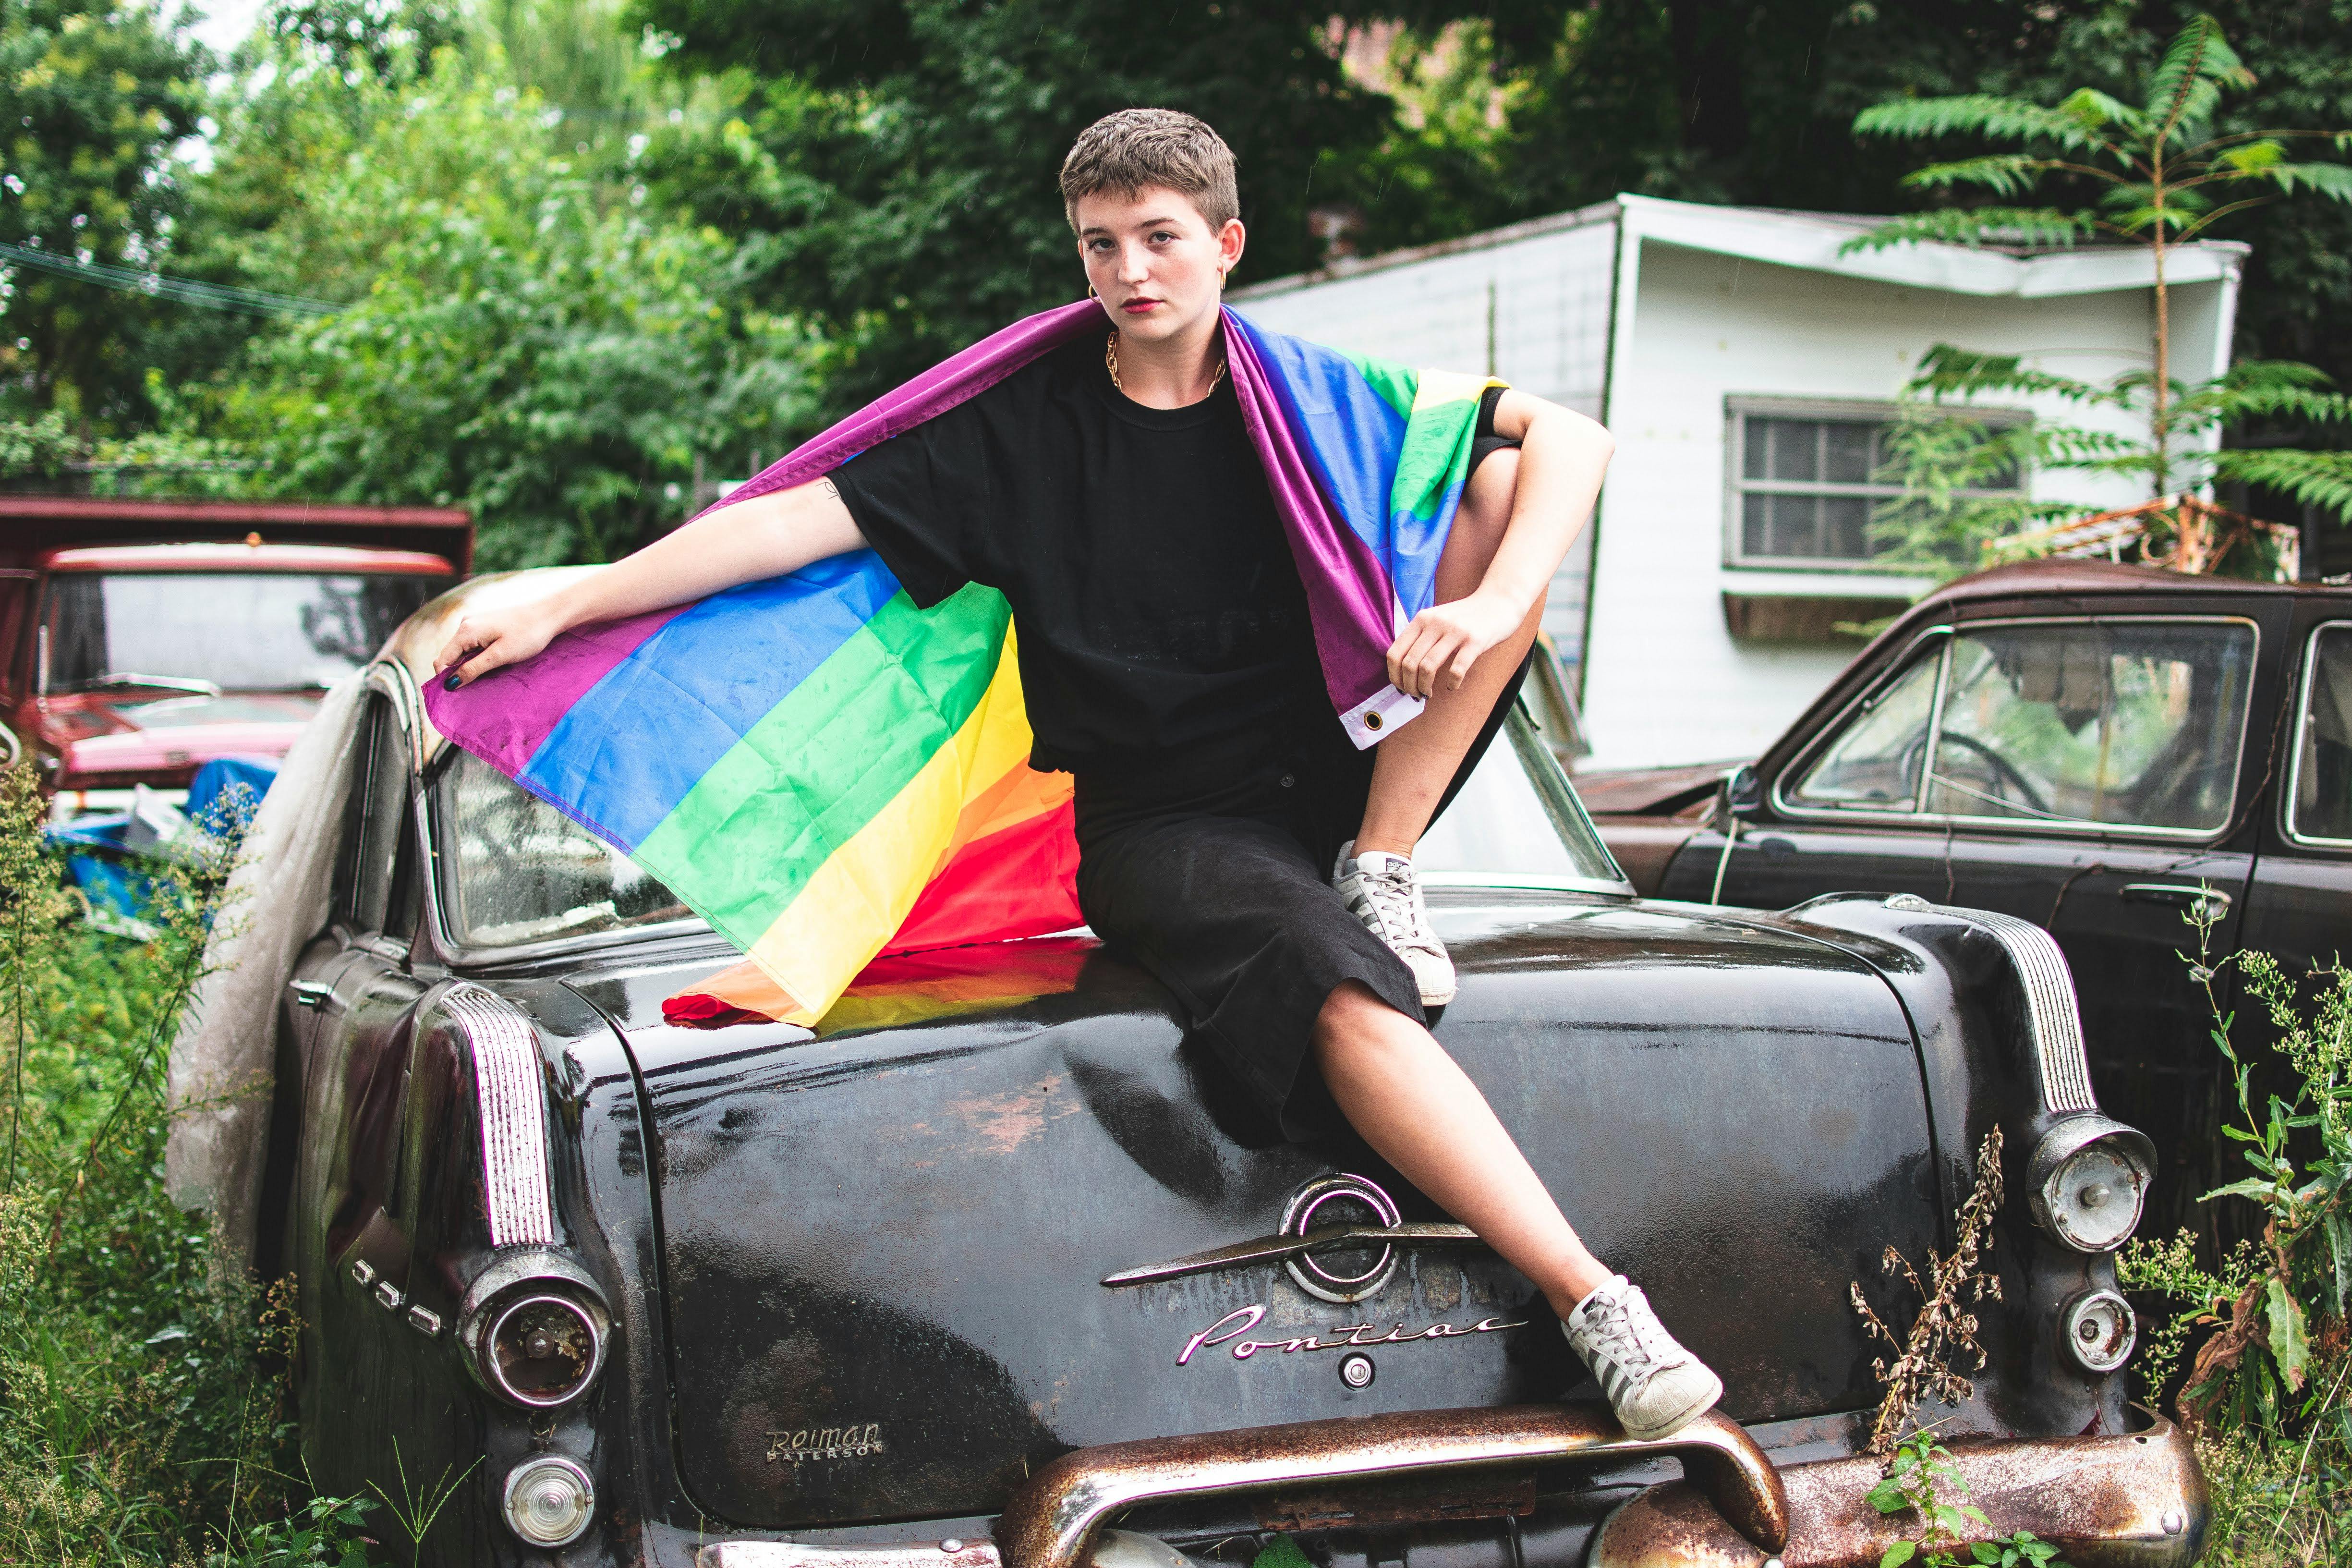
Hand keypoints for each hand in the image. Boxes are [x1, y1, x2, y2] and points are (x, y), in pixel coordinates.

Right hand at [433, 599, 566, 689]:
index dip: (446, 678)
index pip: (442, 660)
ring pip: (462, 651)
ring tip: (489, 673)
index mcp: (465, 631)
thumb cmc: (527, 635)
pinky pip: (472, 645)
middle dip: (458, 672)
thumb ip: (473, 669)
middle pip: (450, 656)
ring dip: (469, 665)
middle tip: (477, 686)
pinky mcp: (484, 625)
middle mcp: (465, 624)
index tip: (458, 694)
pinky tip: (492, 662)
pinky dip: (477, 657)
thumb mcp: (500, 656)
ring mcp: (474, 623)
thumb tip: (449, 684)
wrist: (547, 615)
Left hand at [1385, 589, 1525, 699]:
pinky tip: (1452, 686)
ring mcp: (1455, 631)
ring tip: (1428, 694)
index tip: (1401, 687)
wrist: (1499, 601)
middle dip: (1409, 686)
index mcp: (1422, 619)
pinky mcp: (1475, 641)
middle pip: (1409, 664)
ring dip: (1424, 688)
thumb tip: (1402, 671)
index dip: (1394, 676)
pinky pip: (1456, 670)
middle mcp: (1435, 623)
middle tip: (1415, 695)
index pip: (1395, 653)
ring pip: (1427, 668)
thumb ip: (1420, 637)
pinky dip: (1451, 684)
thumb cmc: (1466, 617)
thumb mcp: (1437, 619)